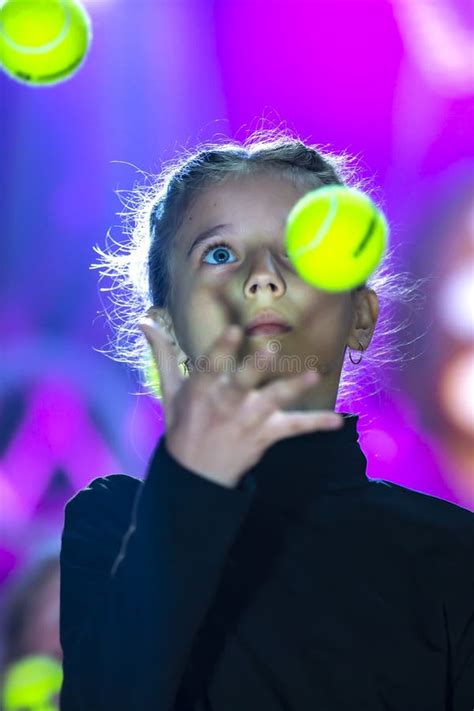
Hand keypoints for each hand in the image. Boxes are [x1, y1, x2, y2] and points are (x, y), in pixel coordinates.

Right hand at [138, 289, 342, 487]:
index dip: (222, 349)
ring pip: (271, 402)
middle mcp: (225, 405)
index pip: (210, 367)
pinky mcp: (265, 435)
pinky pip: (293, 429)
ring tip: (311, 375)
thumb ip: (162, 354)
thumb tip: (144, 321)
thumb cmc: (182, 426)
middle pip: (242, 383)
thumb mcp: (169, 391)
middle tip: (270, 351)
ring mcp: (247, 421)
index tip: (234, 330)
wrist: (195, 476)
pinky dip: (315, 424)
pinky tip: (337, 420)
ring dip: (292, 389)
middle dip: (255, 368)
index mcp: (200, 392)